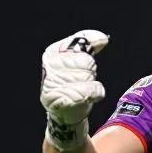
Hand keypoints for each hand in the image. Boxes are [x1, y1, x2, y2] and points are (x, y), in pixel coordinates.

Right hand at [40, 30, 109, 150]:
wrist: (66, 114)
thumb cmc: (75, 84)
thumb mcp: (77, 62)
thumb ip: (87, 46)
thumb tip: (102, 38)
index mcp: (51, 55)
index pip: (77, 44)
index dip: (88, 50)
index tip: (91, 57)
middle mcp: (49, 70)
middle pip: (86, 62)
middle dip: (90, 71)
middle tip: (83, 80)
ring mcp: (53, 87)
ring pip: (88, 77)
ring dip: (92, 84)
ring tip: (83, 90)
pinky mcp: (61, 102)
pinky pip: (89, 92)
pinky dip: (95, 94)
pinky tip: (89, 97)